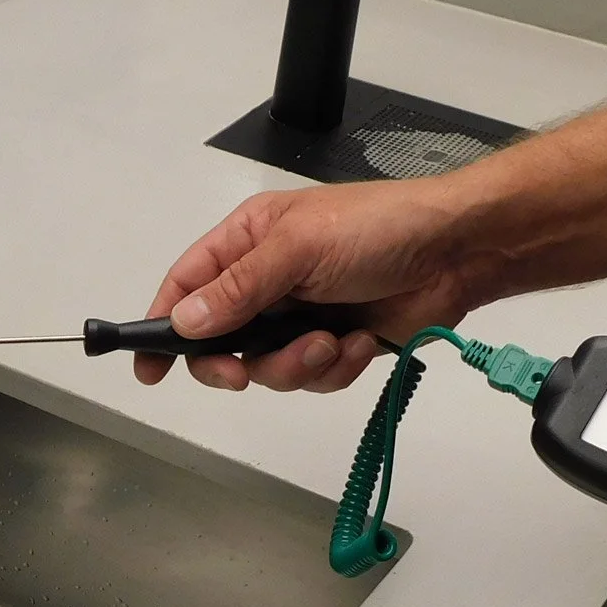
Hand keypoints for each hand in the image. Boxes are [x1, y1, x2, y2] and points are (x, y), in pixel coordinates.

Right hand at [136, 181, 487, 391]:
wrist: (458, 251)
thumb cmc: (377, 229)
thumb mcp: (297, 249)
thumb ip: (237, 289)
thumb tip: (182, 322)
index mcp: (247, 242)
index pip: (187, 286)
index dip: (162, 325)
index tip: (148, 368)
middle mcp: (267, 282)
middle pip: (220, 341)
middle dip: (235, 362)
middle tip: (245, 373)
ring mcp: (301, 316)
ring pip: (267, 368)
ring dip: (298, 365)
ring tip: (332, 342)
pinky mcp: (336, 345)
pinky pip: (312, 377)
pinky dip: (336, 368)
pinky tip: (362, 343)